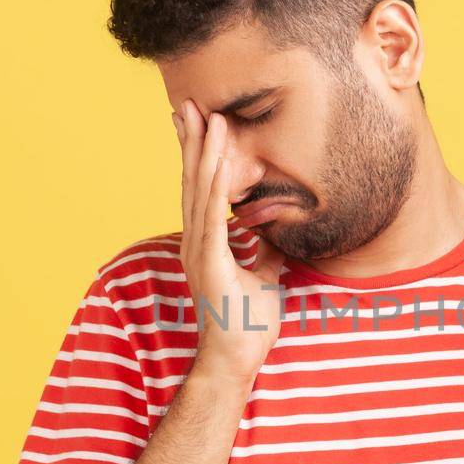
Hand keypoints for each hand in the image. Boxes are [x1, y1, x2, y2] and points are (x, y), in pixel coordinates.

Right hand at [173, 98, 286, 384]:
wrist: (235, 360)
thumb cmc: (247, 324)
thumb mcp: (264, 276)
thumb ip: (263, 250)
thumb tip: (276, 230)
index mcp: (206, 243)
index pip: (201, 190)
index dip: (199, 155)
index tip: (198, 123)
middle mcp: (196, 242)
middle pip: (193, 181)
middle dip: (192, 141)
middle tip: (188, 103)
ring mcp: (199, 251)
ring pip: (200, 191)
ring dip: (204, 152)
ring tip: (207, 117)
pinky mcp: (210, 263)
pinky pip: (212, 217)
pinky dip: (217, 186)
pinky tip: (220, 160)